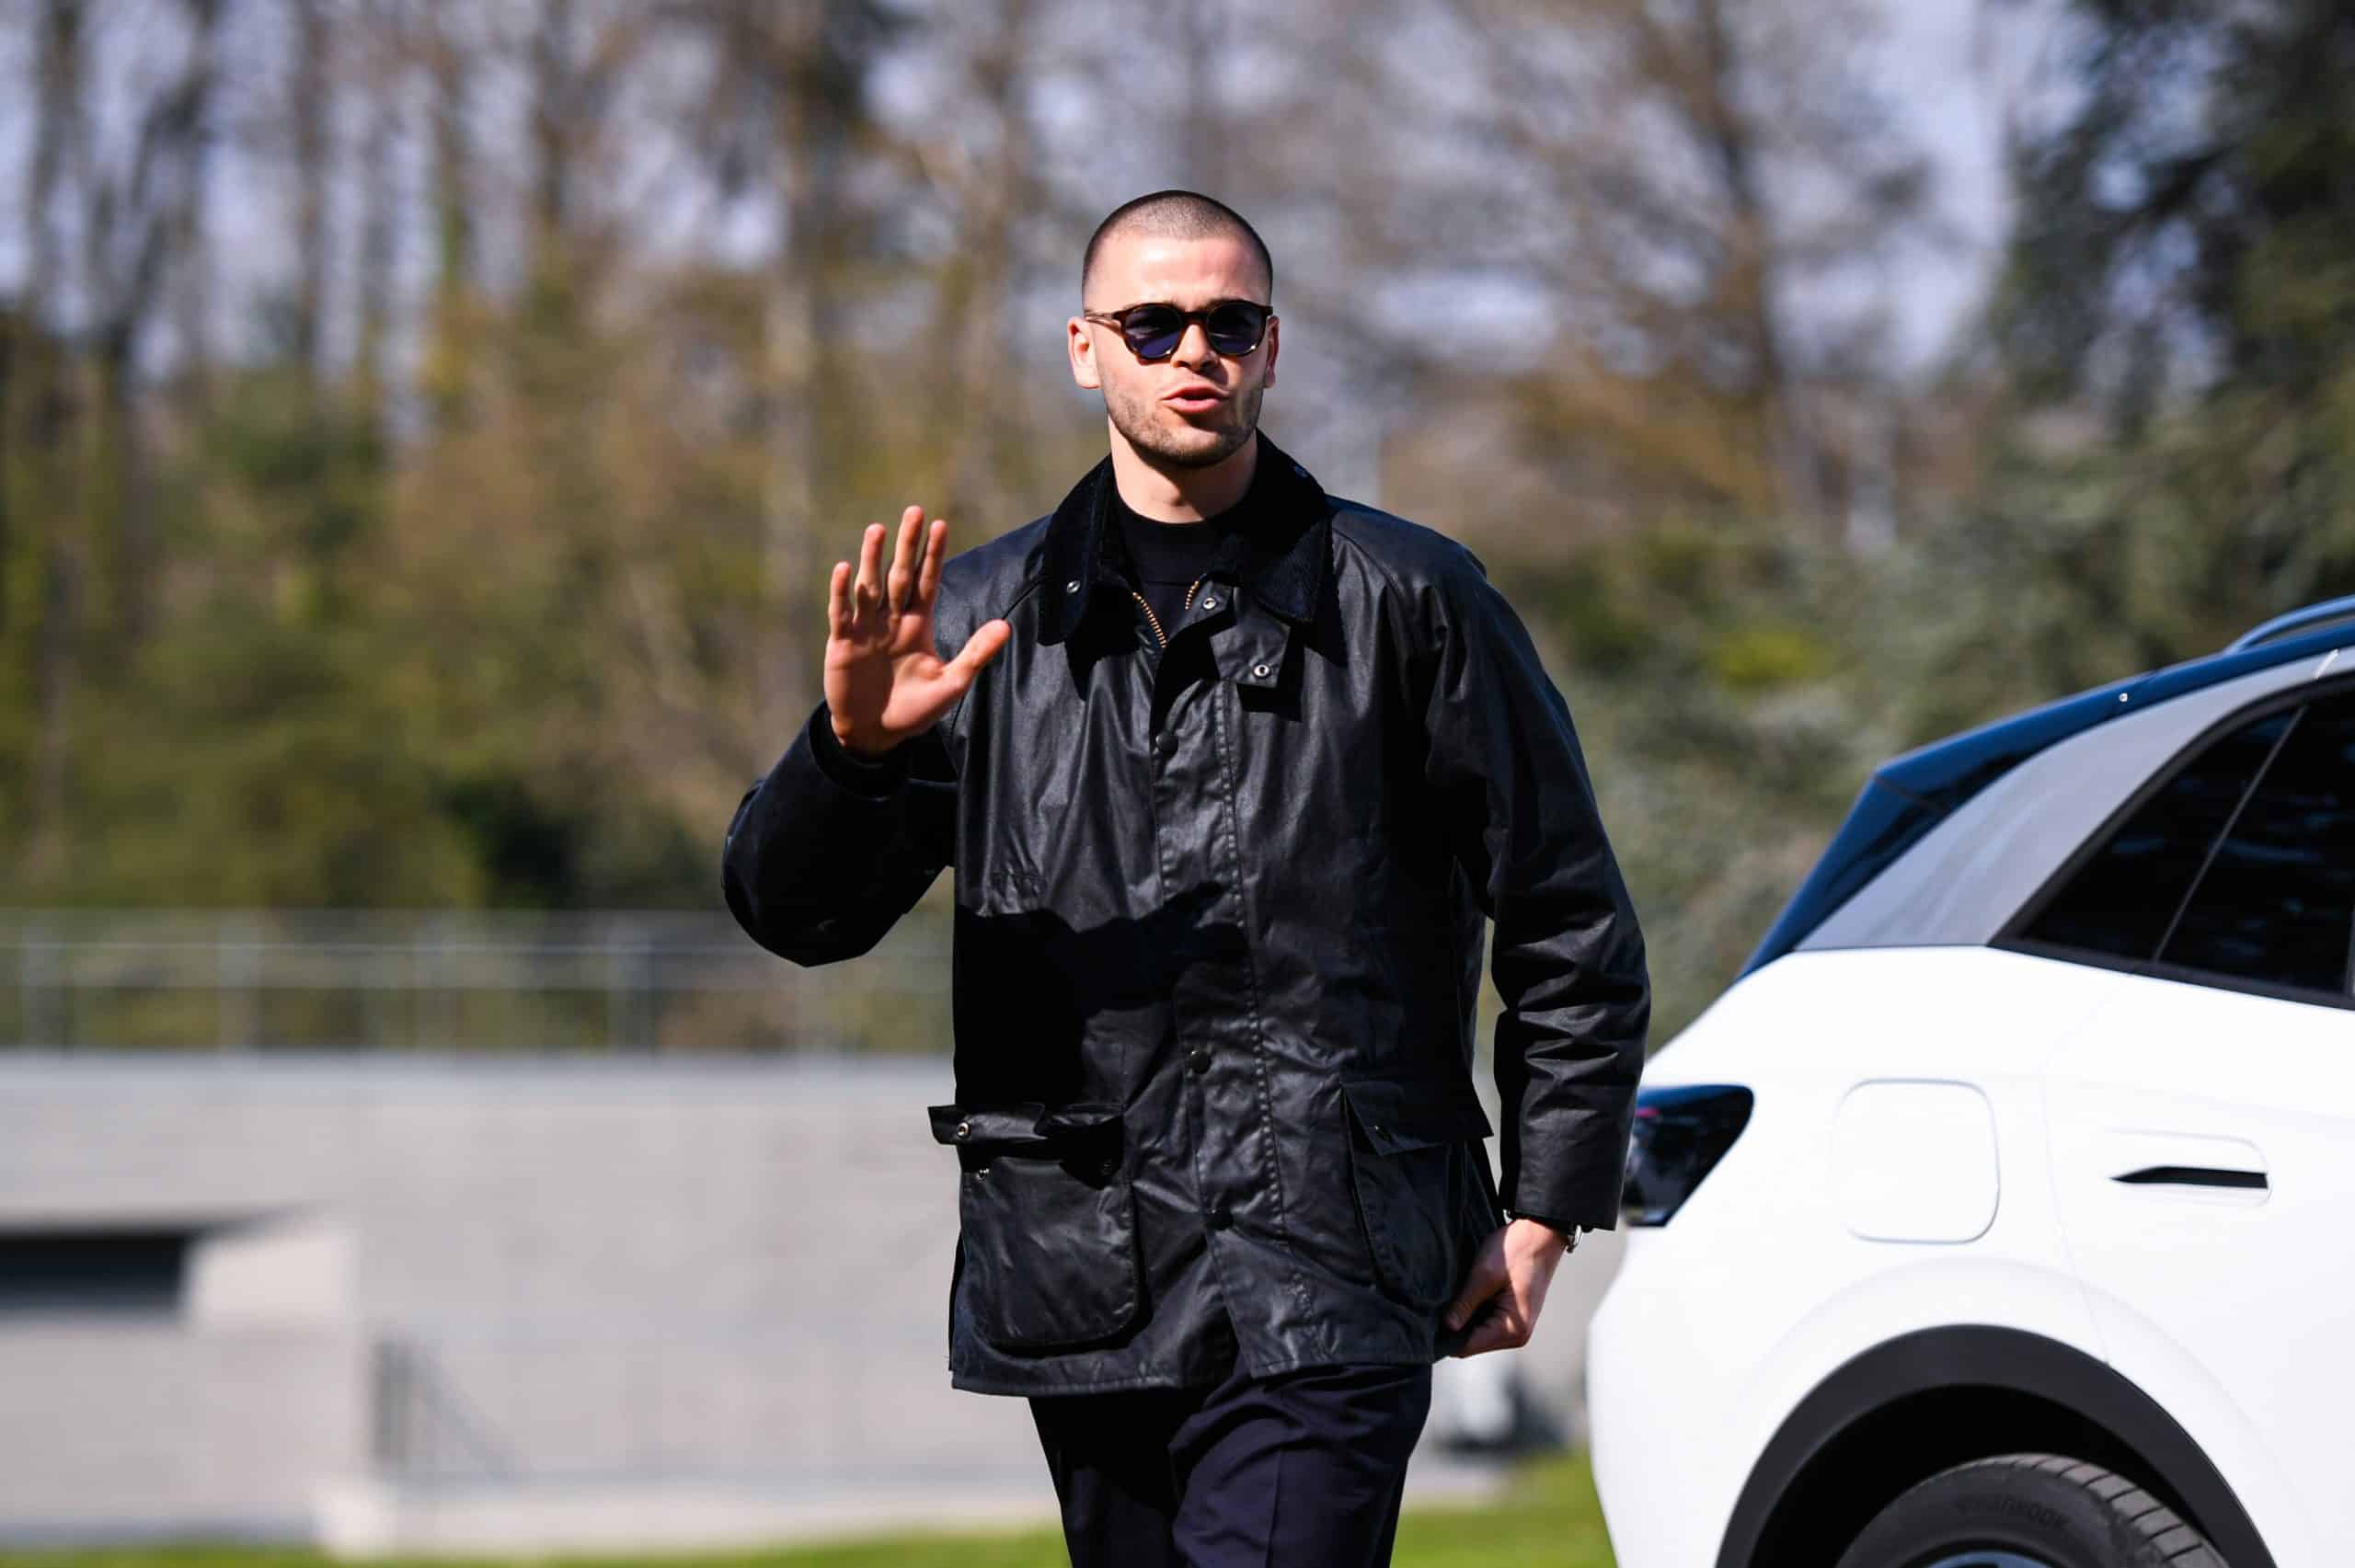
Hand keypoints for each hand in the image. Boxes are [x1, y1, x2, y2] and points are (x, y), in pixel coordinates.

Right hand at [825, 506, 1010, 757]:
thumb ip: (975, 653)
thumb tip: (1006, 626)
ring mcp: (866, 629)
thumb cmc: (916, 710)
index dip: (934, 555)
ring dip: (872, 558)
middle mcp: (891, 620)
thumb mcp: (951, 683)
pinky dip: (842, 592)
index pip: (928, 582)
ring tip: (878, 529)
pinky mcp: (843, 643)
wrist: (877, 734)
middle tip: (914, 511)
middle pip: (900, 575)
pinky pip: (842, 613)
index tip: (941, 525)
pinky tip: (845, 569)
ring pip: (870, 586)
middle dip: (908, 544)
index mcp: (918, 625)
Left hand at [1442, 1217, 1571, 1356]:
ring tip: (1455, 1296)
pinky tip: (1468, 1294)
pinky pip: (1487, 1322)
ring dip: (1465, 1318)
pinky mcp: (1514, 1316)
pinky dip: (1475, 1312)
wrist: (1542, 1233)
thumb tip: (1446, 1326)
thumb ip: (1464, 1304)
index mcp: (1512, 1329)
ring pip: (1478, 1332)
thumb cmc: (1518, 1250)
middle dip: (1455, 1326)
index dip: (1445, 1335)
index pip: (1467, 1347)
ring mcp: (1517, 1327)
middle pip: (1472, 1342)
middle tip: (1438, 1303)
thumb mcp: (1484, 1275)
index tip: (1428, 1319)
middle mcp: (1517, 1335)